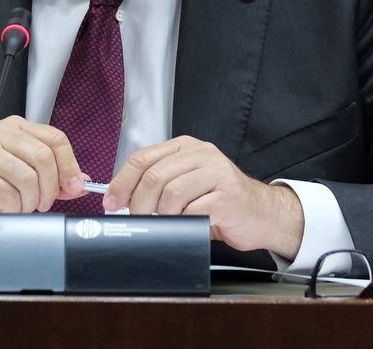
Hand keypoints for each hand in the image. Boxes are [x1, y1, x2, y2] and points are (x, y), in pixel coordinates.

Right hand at [0, 115, 87, 213]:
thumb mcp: (22, 170)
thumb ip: (52, 175)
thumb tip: (80, 182)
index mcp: (16, 127)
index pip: (55, 139)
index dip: (70, 165)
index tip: (74, 186)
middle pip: (43, 158)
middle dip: (50, 188)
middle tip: (43, 202)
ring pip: (28, 178)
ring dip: (30, 201)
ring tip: (22, 205)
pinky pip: (8, 194)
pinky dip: (13, 208)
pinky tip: (5, 207)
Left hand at [103, 136, 303, 258]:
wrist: (262, 214)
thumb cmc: (221, 201)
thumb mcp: (186, 185)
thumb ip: (158, 184)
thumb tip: (119, 198)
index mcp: (186, 148)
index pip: (143, 158)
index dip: (121, 182)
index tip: (110, 201)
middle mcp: (202, 154)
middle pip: (154, 176)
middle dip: (137, 203)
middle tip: (137, 219)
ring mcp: (216, 172)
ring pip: (171, 193)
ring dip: (161, 215)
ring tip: (166, 223)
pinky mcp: (227, 195)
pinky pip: (192, 210)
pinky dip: (182, 221)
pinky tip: (186, 224)